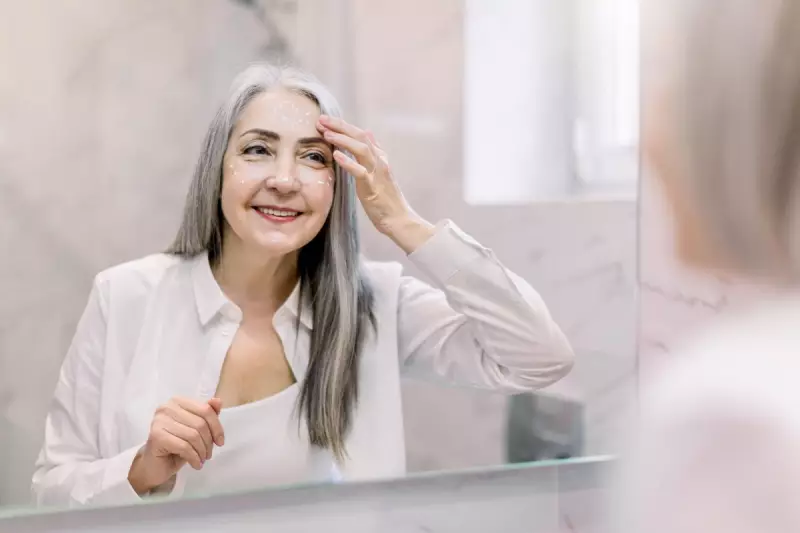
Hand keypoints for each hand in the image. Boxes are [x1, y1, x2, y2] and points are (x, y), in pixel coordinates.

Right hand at [128, 397, 223, 495]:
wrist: (154, 465)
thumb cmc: (176, 445)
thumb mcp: (196, 429)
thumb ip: (207, 414)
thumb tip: (218, 401)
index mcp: (178, 401)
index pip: (205, 410)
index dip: (217, 427)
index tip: (220, 442)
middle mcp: (167, 407)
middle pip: (200, 423)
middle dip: (209, 442)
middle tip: (209, 454)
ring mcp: (159, 421)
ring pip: (193, 436)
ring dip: (202, 451)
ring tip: (202, 459)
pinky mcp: (156, 436)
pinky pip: (184, 447)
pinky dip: (194, 458)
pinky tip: (196, 464)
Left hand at [317, 115, 434, 252]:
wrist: (399, 219)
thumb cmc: (387, 198)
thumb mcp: (380, 171)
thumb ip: (374, 152)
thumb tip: (368, 132)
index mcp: (380, 157)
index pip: (361, 135)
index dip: (343, 126)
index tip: (326, 120)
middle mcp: (380, 161)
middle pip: (360, 137)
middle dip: (340, 126)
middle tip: (322, 119)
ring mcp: (377, 173)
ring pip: (361, 150)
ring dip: (342, 140)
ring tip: (326, 133)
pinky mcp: (373, 187)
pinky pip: (360, 172)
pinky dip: (348, 162)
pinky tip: (336, 155)